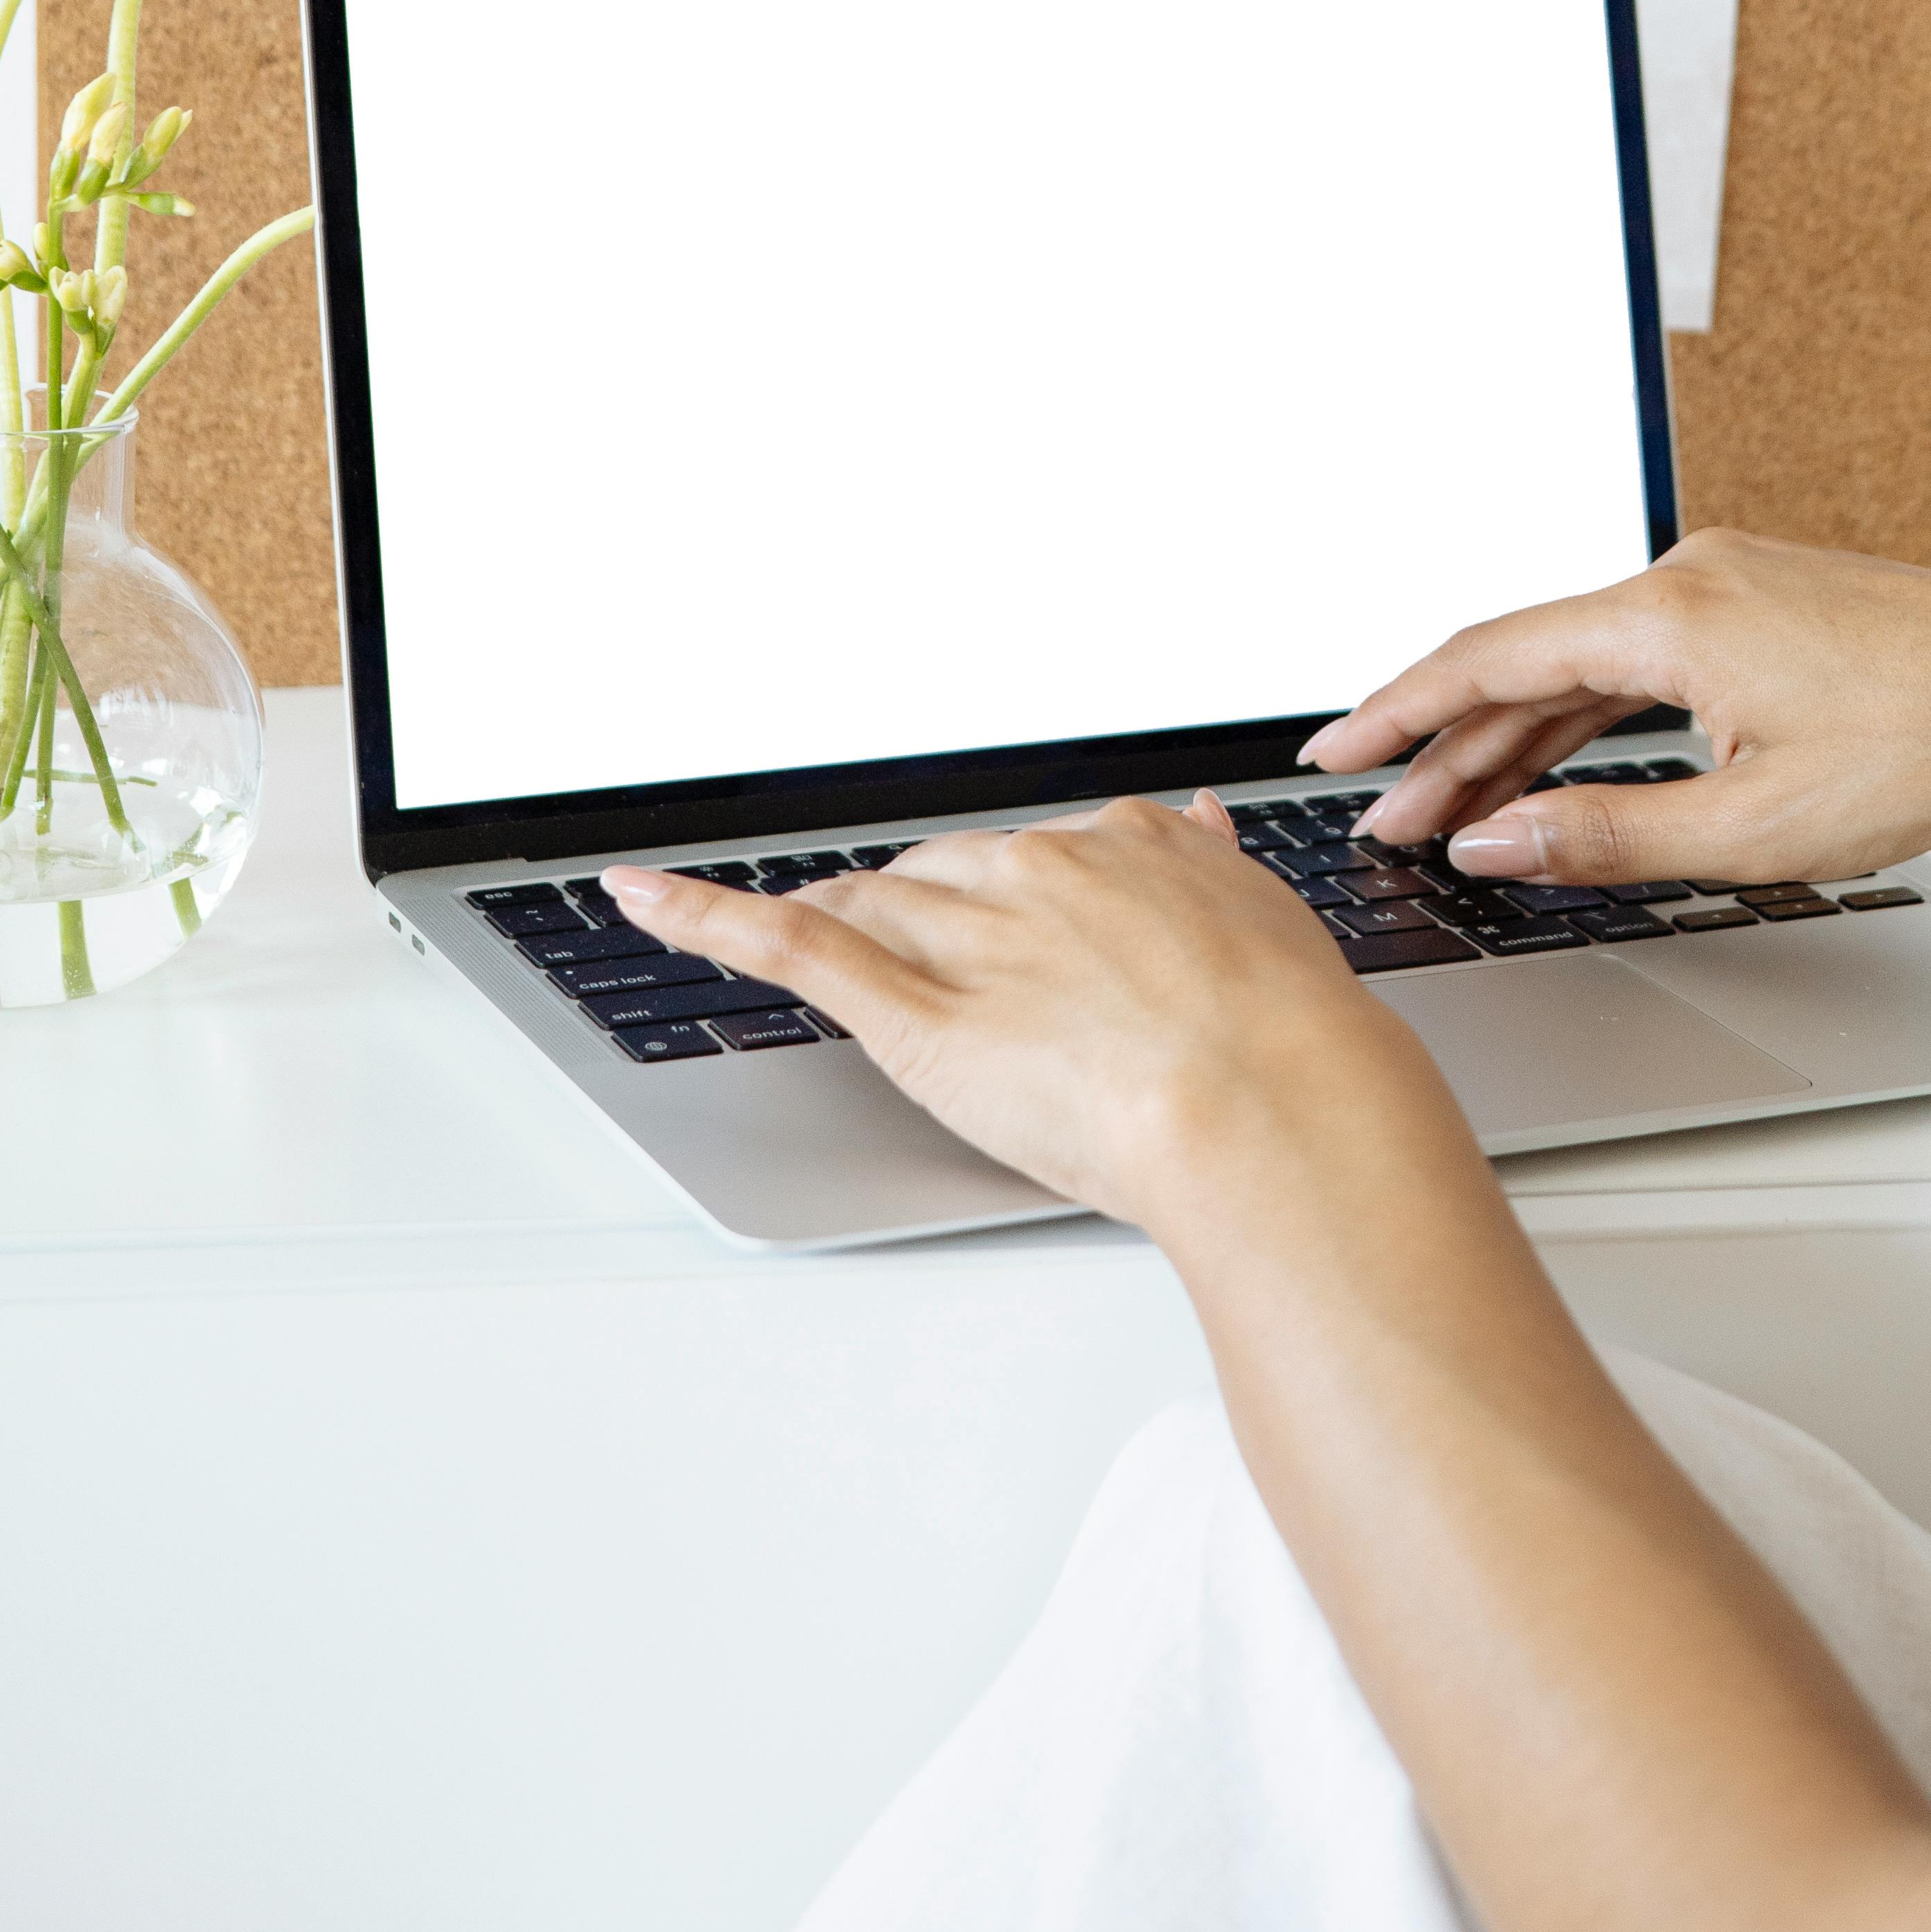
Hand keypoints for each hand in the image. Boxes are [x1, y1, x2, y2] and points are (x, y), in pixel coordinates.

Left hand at [600, 796, 1422, 1232]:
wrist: (1272, 1106)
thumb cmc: (1288, 1044)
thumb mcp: (1269, 926)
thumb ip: (1216, 870)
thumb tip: (1202, 825)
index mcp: (1126, 849)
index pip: (1032, 856)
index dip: (1001, 894)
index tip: (988, 911)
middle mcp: (1037, 873)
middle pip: (941, 874)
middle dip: (910, 909)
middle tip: (889, 952)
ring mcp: (970, 934)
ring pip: (870, 903)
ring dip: (819, 911)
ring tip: (752, 923)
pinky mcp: (912, 1005)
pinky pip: (792, 944)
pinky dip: (704, 914)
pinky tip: (642, 898)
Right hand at [1306, 526, 1930, 889]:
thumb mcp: (1755, 827)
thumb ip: (1606, 835)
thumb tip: (1495, 840)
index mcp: (1669, 615)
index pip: (1489, 658)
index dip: (1399, 709)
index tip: (1335, 752)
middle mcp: (1684, 576)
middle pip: (1524, 662)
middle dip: (1445, 745)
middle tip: (1384, 819)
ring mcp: (1722, 583)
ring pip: (1580, 664)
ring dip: (1512, 737)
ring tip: (1452, 810)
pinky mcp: (1755, 603)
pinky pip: (1635, 658)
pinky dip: (1582, 715)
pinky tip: (1554, 768)